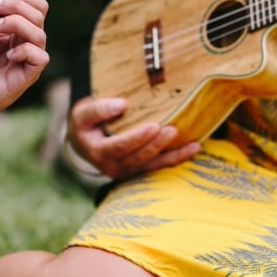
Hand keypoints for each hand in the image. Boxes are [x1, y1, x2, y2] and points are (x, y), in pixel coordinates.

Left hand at [0, 0, 49, 136]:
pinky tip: (7, 53)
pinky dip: (25, 50)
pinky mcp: (28, 76)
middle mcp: (28, 42)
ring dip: (18, 24)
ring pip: (40, 35)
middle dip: (17, 6)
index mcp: (18, 30)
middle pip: (39, 14)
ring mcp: (29, 60)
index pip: (34, 6)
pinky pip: (40, 58)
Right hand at [67, 96, 200, 180]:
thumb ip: (99, 109)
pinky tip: (193, 149)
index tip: (154, 126)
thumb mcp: (83, 113)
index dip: (137, 138)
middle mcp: (113, 167)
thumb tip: (122, 105)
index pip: (120, 146)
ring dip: (173, 156)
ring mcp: (127, 171)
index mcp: (99, 152)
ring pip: (152, 166)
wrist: (84, 142)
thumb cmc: (85, 124)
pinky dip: (176, 159)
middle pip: (139, 158)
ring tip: (193, 145)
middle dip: (157, 145)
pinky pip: (158, 166)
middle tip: (172, 130)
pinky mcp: (138, 170)